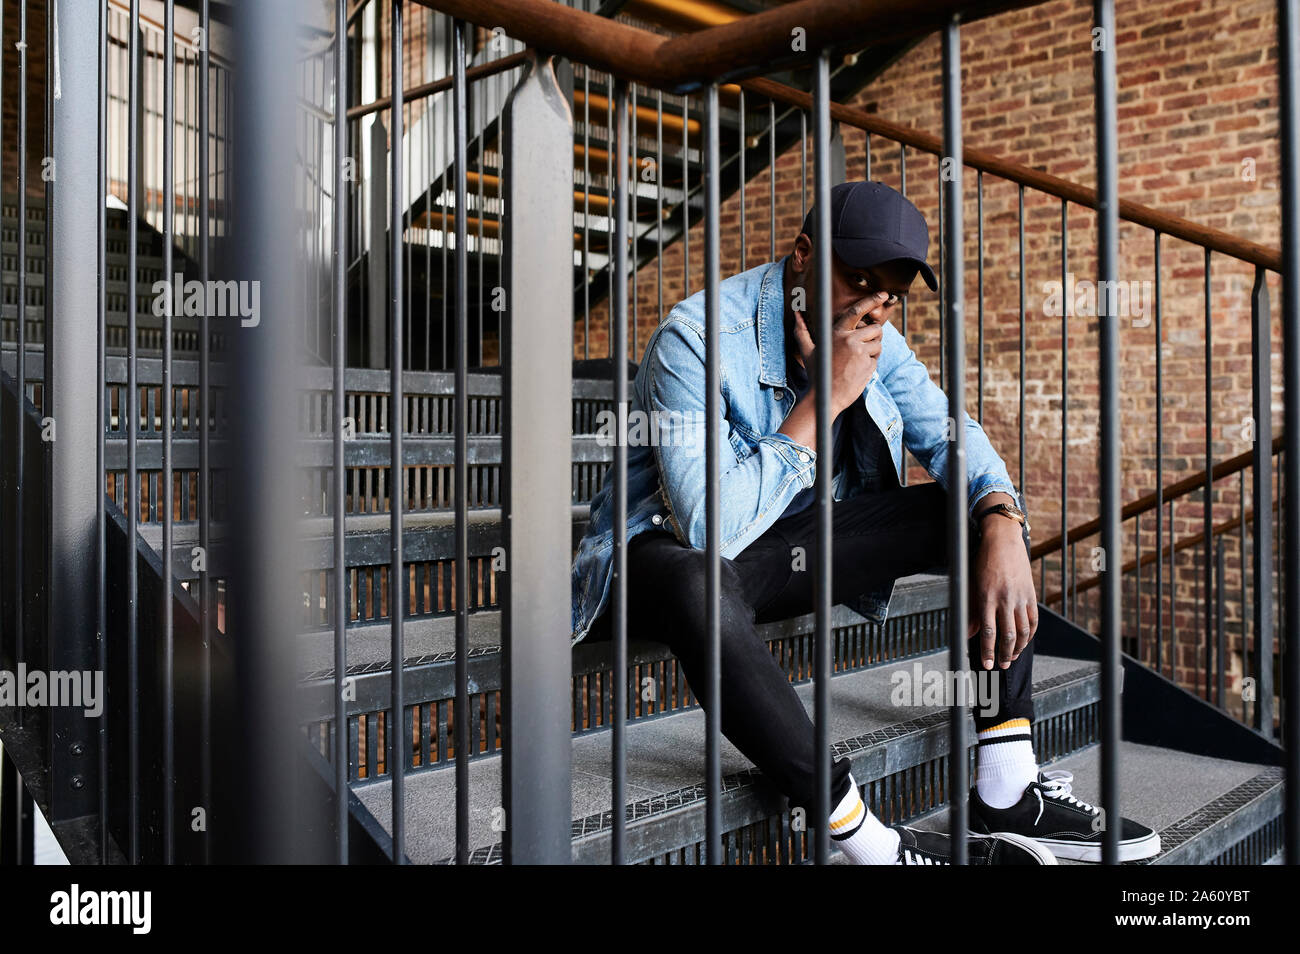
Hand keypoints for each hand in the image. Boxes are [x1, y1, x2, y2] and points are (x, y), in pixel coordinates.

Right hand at [789, 294, 887, 414]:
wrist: (826, 397)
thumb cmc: (817, 373)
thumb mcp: (807, 351)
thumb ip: (802, 330)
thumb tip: (796, 314)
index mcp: (837, 333)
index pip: (857, 311)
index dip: (872, 300)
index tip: (884, 294)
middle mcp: (850, 340)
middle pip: (876, 328)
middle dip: (874, 335)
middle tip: (864, 345)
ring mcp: (861, 353)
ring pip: (879, 344)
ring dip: (873, 351)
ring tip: (857, 361)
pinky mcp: (868, 365)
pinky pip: (877, 359)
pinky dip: (870, 364)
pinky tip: (857, 371)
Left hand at [968, 518, 1038, 669]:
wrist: (1003, 541)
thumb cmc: (983, 562)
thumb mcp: (972, 585)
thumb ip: (971, 611)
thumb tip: (969, 633)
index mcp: (987, 597)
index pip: (988, 632)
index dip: (988, 651)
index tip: (987, 664)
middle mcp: (1005, 599)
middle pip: (1007, 636)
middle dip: (1003, 654)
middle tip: (1000, 666)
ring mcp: (1020, 598)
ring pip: (1022, 631)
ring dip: (1017, 648)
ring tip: (1011, 658)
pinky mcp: (1031, 595)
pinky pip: (1033, 621)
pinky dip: (1029, 635)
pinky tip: (1023, 642)